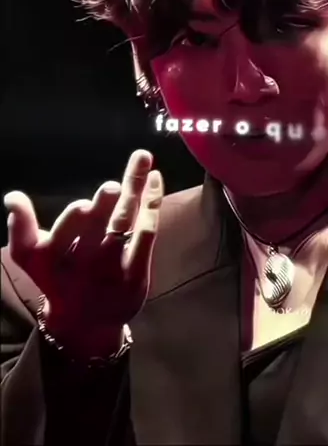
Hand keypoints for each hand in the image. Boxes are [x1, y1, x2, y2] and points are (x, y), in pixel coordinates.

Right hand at [4, 150, 163, 354]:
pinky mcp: (137, 271)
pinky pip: (147, 232)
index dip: (70, 222)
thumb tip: (12, 197)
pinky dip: (152, 203)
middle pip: (94, 228)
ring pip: (124, 222)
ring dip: (134, 191)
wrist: (86, 323)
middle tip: (113, 187)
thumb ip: (21, 228)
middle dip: (103, 206)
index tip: (82, 205)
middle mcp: (82, 264)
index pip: (58, 237)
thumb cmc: (57, 278)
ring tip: (142, 161)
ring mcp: (112, 268)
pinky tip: (155, 178)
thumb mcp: (32, 258)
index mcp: (50, 260)